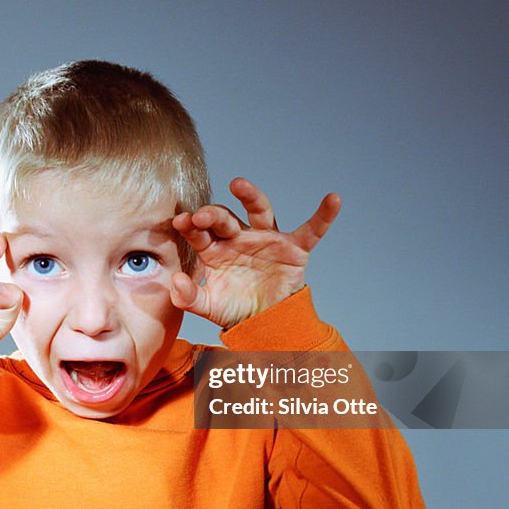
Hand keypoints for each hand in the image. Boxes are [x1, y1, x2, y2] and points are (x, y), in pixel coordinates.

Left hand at [170, 178, 340, 328]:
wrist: (265, 323)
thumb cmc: (233, 308)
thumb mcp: (208, 306)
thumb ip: (188, 297)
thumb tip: (174, 281)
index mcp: (215, 248)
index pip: (200, 232)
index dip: (191, 225)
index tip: (180, 221)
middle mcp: (238, 237)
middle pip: (224, 218)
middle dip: (212, 215)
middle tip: (201, 215)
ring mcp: (266, 239)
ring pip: (260, 211)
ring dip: (250, 196)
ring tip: (238, 184)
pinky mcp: (293, 248)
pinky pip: (311, 230)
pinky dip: (324, 216)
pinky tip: (333, 199)